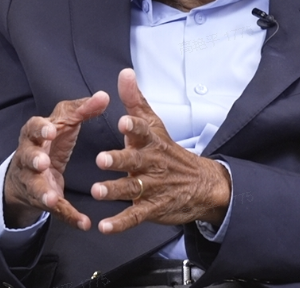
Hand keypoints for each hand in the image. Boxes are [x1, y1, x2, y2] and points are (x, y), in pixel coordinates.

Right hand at [4, 91, 109, 229]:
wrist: (27, 173)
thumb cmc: (48, 141)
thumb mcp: (63, 123)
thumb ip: (82, 110)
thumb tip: (104, 96)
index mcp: (35, 135)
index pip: (33, 128)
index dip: (40, 129)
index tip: (50, 130)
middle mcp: (29, 157)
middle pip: (26, 157)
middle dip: (33, 159)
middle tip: (42, 162)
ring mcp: (34, 181)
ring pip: (35, 187)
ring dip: (43, 192)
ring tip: (51, 198)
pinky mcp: (45, 200)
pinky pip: (56, 209)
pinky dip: (69, 216)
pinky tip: (83, 223)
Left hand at [91, 68, 231, 233]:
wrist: (201, 184)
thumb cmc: (168, 151)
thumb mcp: (155, 124)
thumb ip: (136, 100)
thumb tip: (125, 72)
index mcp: (151, 142)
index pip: (143, 131)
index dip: (133, 127)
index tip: (123, 122)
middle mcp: (151, 163)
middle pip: (134, 161)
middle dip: (119, 160)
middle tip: (102, 158)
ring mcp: (152, 187)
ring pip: (132, 188)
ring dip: (114, 190)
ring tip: (97, 191)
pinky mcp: (151, 208)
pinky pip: (134, 216)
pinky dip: (120, 223)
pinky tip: (104, 226)